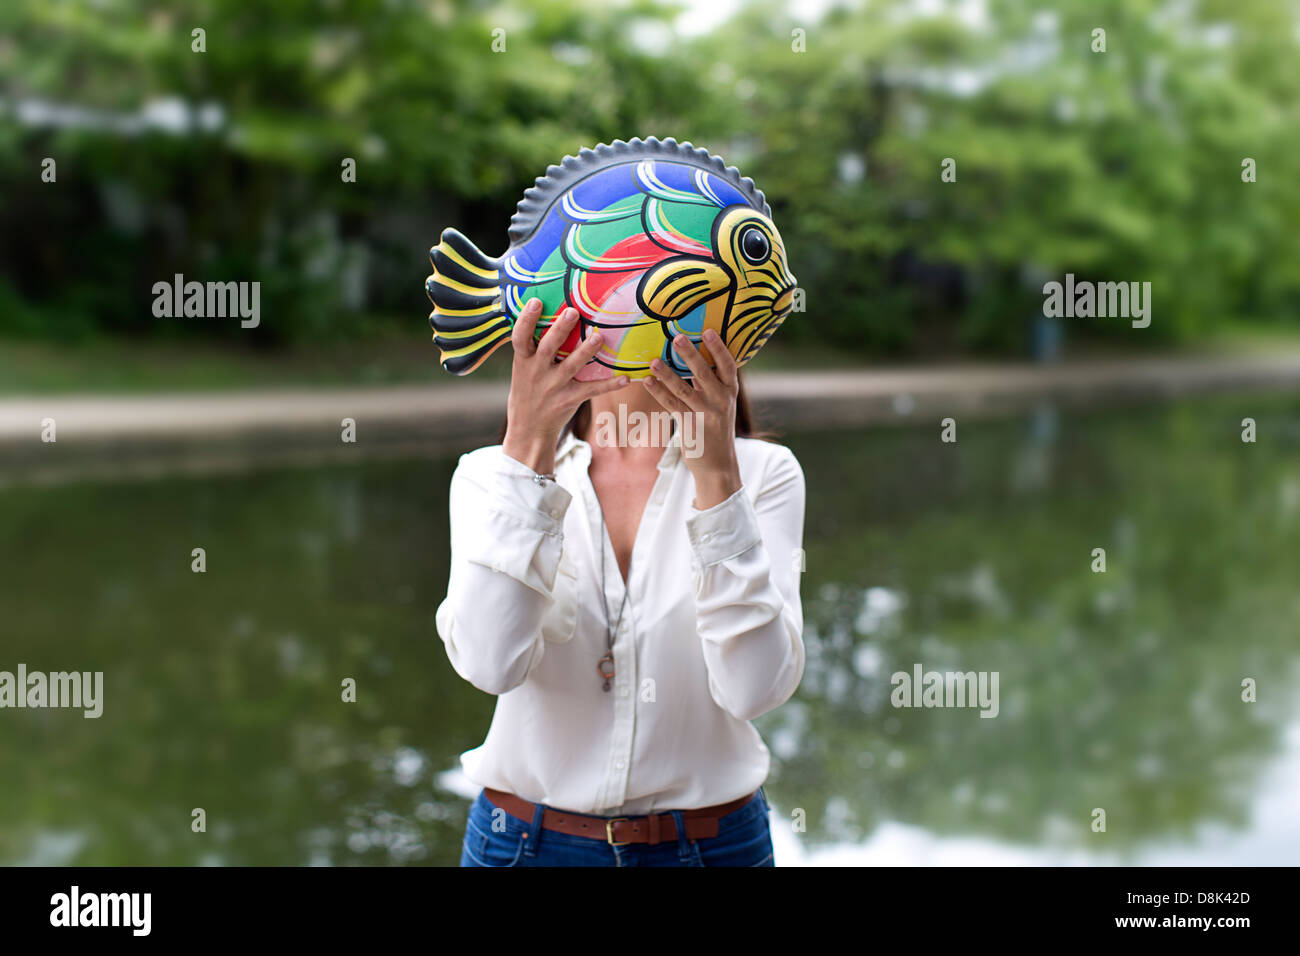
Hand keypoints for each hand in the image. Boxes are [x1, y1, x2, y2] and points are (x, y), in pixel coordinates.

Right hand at [502, 300, 627, 474]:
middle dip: (560, 329)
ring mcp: (554, 387)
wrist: (528, 430)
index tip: (535, 301)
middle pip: (548, 347)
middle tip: (572, 312)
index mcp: (523, 361)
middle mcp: (537, 372)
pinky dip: (610, 385)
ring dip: (586, 351)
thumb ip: (532, 348)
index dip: (526, 320)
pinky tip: (626, 378)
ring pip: (571, 366)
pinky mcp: (569, 400)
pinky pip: (592, 390)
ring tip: (599, 337)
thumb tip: (542, 313)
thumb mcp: (522, 370)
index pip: (520, 338)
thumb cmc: (527, 392)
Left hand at [643, 328, 742, 508]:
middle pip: (704, 373)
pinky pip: (672, 406)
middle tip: (678, 336)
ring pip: (684, 390)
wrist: (718, 465)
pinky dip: (658, 392)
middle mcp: (721, 401)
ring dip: (667, 374)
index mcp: (730, 392)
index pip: (728, 365)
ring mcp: (706, 414)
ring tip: (653, 360)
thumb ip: (710, 384)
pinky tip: (646, 381)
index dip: (719, 348)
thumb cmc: (716, 429)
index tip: (709, 330)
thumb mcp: (721, 405)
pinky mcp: (690, 426)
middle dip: (690, 354)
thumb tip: (694, 358)